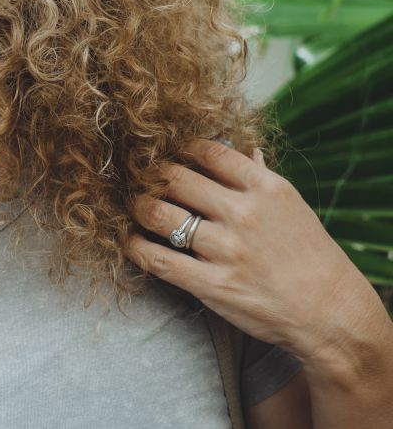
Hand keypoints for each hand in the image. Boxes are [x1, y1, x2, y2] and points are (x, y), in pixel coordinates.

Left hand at [125, 138, 379, 360]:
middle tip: (138, 178)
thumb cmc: (310, 256)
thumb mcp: (292, 206)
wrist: (332, 313)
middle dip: (149, 176)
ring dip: (138, 208)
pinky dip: (135, 247)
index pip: (207, 151)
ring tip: (134, 207)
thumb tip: (243, 149)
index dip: (177, 148)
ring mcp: (227, 250)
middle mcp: (244, 213)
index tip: (163, 152)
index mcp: (265, 188)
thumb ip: (260, 176)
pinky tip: (129, 240)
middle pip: (174, 178)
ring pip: (159, 214)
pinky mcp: (213, 285)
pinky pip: (158, 259)